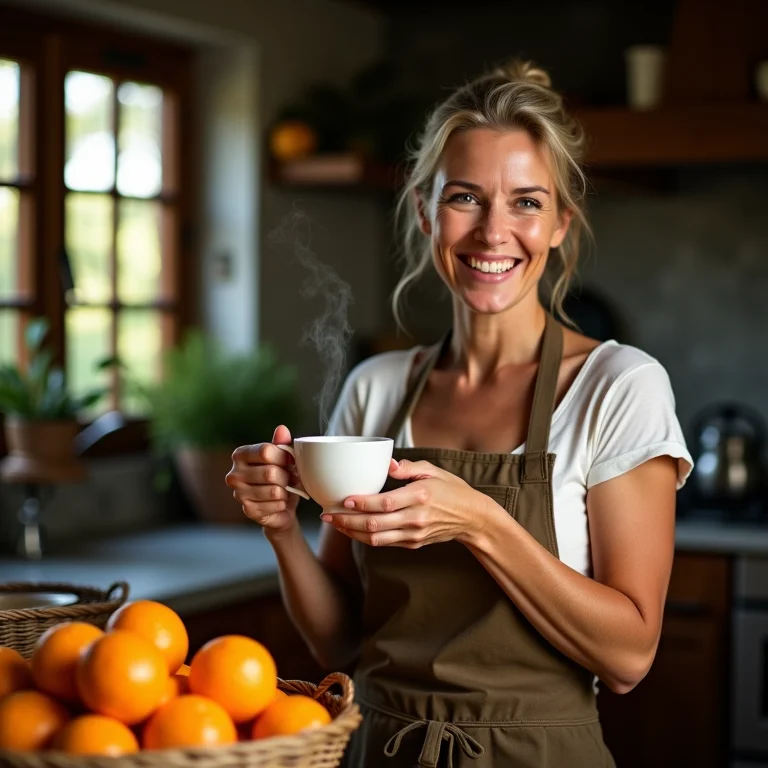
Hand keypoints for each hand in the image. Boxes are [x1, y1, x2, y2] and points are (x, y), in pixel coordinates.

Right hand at [226, 425, 303, 534]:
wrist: (280, 507)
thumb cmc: (280, 478)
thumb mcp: (282, 458)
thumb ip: (281, 444)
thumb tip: (282, 429)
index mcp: (240, 455)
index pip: (265, 451)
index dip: (284, 456)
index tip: (292, 461)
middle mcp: (234, 474)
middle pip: (270, 472)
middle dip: (287, 477)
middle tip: (292, 479)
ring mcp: (239, 494)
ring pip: (274, 490)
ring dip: (286, 491)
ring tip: (286, 490)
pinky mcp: (248, 510)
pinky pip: (274, 505)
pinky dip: (283, 504)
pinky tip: (279, 502)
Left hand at [320, 459, 491, 547]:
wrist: (472, 518)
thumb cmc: (452, 490)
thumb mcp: (433, 471)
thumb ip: (408, 467)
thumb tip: (387, 463)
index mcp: (420, 496)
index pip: (385, 503)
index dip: (362, 503)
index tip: (343, 500)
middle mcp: (415, 518)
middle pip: (375, 524)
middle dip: (347, 521)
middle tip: (327, 515)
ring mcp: (414, 534)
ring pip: (376, 538)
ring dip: (352, 533)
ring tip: (334, 524)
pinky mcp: (413, 544)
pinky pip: (384, 543)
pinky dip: (365, 538)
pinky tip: (351, 530)